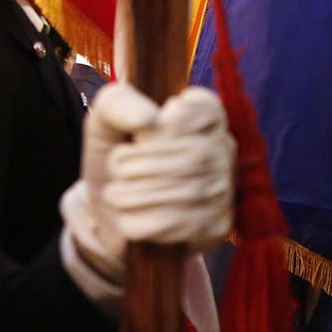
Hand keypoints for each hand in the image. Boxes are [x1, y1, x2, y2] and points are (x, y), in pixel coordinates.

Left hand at [61, 83, 235, 282]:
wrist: (110, 212)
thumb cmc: (115, 158)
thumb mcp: (105, 122)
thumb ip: (119, 106)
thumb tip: (149, 121)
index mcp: (204, 116)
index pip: (206, 109)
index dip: (170, 122)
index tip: (141, 134)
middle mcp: (224, 150)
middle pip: (194, 155)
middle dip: (140, 164)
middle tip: (116, 168)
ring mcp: (225, 189)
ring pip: (188, 192)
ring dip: (135, 195)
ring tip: (114, 193)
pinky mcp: (217, 225)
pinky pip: (181, 224)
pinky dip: (143, 222)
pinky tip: (131, 217)